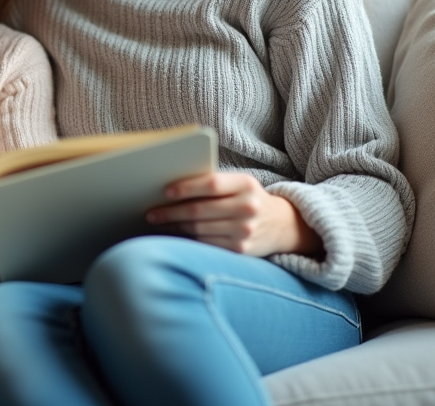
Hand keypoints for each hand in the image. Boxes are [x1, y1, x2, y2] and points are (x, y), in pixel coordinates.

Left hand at [145, 172, 322, 257]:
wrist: (282, 225)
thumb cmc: (249, 198)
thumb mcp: (240, 184)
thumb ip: (213, 183)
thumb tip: (170, 189)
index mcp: (246, 184)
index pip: (210, 184)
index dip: (186, 188)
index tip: (165, 191)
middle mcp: (248, 208)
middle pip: (200, 210)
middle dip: (171, 212)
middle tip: (151, 212)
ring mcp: (245, 231)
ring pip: (199, 229)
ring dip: (175, 226)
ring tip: (158, 223)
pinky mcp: (241, 250)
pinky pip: (206, 244)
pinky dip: (187, 240)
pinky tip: (175, 235)